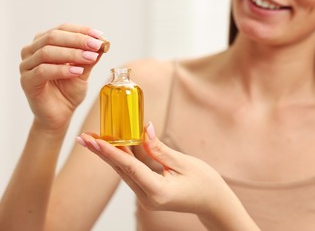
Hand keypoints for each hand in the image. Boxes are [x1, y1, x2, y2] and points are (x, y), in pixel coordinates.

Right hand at [20, 23, 106, 130]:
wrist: (60, 115)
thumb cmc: (69, 91)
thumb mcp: (83, 71)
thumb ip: (89, 57)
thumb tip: (102, 42)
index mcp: (44, 43)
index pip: (62, 29)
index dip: (81, 30)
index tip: (99, 35)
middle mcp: (32, 51)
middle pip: (53, 37)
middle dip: (78, 40)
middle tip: (96, 45)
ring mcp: (27, 66)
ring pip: (47, 52)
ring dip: (72, 54)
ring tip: (90, 58)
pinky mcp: (26, 81)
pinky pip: (42, 71)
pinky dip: (62, 69)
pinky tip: (77, 71)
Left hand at [76, 123, 232, 213]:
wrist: (213, 202)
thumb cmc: (205, 183)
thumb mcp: (184, 163)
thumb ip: (160, 148)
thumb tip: (144, 129)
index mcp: (158, 192)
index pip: (129, 168)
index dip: (111, 152)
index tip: (95, 140)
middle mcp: (147, 198)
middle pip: (120, 170)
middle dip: (102, 152)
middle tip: (84, 137)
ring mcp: (147, 197)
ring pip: (124, 172)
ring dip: (110, 155)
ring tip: (93, 139)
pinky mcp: (149, 192)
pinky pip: (133, 173)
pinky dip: (123, 159)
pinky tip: (114, 147)